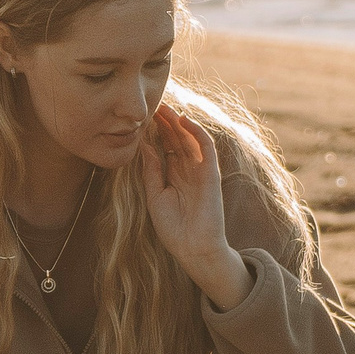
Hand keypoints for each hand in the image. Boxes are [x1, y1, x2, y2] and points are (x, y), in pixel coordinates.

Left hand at [140, 106, 249, 309]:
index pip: (166, 147)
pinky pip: (206, 147)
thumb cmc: (174, 228)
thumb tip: (144, 146)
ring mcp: (200, 171)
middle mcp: (188, 170)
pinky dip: (197, 131)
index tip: (143, 117)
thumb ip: (151, 171)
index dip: (156, 132)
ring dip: (179, 122)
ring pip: (190, 139)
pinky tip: (184, 120)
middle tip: (153, 104)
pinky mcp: (211, 174)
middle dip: (166, 122)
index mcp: (174, 176)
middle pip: (177, 139)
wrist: (193, 248)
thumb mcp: (155, 196)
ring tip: (165, 107)